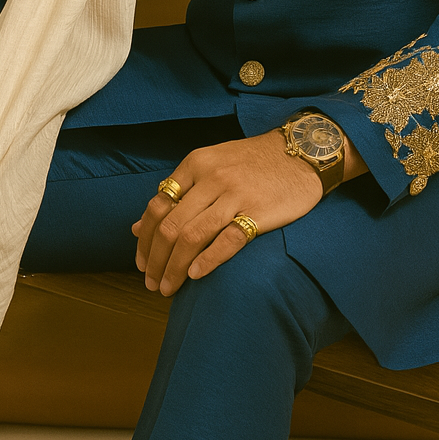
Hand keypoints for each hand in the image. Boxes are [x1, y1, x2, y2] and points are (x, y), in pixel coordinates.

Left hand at [132, 128, 331, 296]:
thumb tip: (137, 227)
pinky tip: (196, 275)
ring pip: (192, 237)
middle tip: (153, 284)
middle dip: (156, 261)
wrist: (301, 152)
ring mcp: (235, 195)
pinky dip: (208, 261)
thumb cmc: (252, 162)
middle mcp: (211, 178)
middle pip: (171, 226)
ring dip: (175, 268)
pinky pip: (227, 241)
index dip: (145, 241)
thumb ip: (176, 193)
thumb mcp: (210, 166)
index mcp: (195, 164)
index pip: (157, 207)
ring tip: (170, 288)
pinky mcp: (258, 212)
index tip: (142, 264)